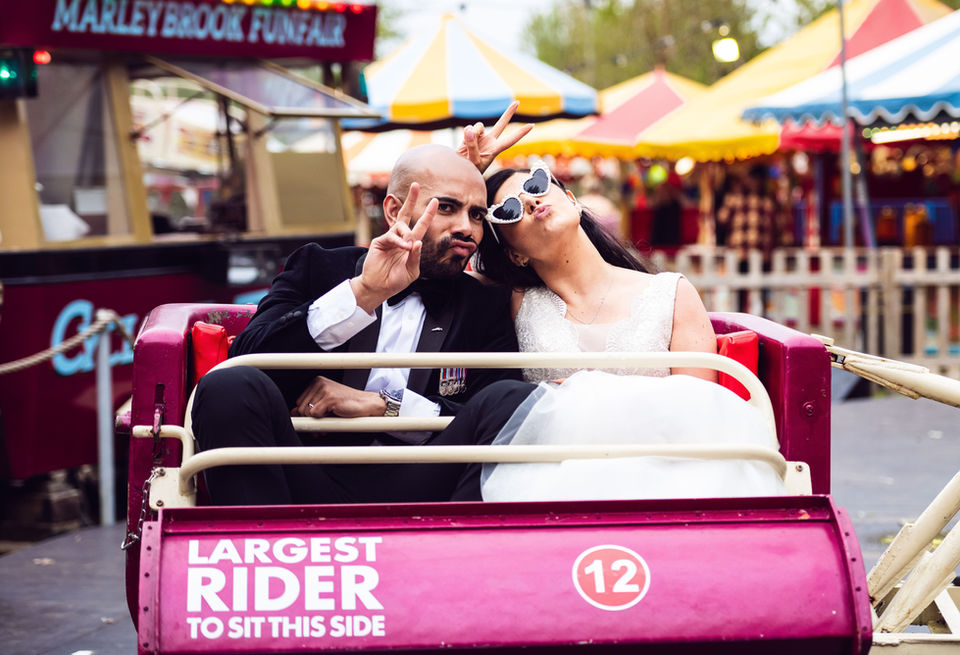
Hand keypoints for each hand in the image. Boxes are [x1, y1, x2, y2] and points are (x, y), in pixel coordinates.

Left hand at [294, 376, 386, 417]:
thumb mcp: (325, 404)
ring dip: (317, 421)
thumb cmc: (347, 404)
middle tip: (323, 422)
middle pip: (301, 407)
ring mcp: (324, 389)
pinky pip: (316, 415)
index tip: (314, 419)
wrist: (366, 404)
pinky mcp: (329, 398)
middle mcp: (319, 383)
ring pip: (307, 412)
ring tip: (329, 419)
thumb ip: (309, 407)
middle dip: (310, 419)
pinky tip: (333, 416)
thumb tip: (293, 413)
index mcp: (317, 382)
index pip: (299, 401)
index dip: (305, 413)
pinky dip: (323, 420)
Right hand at [351, 182, 437, 311]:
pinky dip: (399, 241)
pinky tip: (403, 246)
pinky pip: (392, 236)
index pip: (421, 225)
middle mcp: (400, 238)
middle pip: (406, 214)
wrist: (379, 288)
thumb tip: (417, 241)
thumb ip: (415, 256)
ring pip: (401, 226)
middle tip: (416, 185)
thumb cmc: (396, 280)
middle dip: (411, 200)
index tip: (435, 201)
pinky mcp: (379, 242)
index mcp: (410, 244)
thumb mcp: (412, 270)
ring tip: (407, 247)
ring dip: (407, 234)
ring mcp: (389, 239)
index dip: (428, 214)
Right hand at [457, 100, 533, 172]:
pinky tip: (464, 142)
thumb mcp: (474, 161)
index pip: (510, 140)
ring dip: (473, 133)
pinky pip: (468, 128)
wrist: (459, 170)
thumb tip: (470, 130)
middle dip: (508, 113)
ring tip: (469, 146)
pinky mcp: (470, 135)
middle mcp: (490, 141)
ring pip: (479, 126)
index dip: (520, 133)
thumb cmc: (471, 171)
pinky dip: (465, 133)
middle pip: (501, 124)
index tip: (532, 125)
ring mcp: (480, 137)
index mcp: (495, 150)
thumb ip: (472, 146)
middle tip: (517, 102)